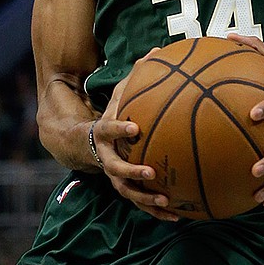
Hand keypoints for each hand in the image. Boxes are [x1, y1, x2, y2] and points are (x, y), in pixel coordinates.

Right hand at [94, 48, 179, 221]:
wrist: (84, 143)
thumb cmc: (111, 113)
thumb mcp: (118, 94)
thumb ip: (136, 76)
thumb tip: (157, 50)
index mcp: (103, 133)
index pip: (108, 129)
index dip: (119, 129)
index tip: (134, 128)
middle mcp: (106, 157)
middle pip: (115, 170)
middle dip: (133, 172)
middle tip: (151, 173)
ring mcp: (114, 176)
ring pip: (128, 192)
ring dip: (146, 199)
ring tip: (166, 201)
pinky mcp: (125, 187)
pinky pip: (141, 202)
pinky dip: (158, 210)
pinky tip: (179, 214)